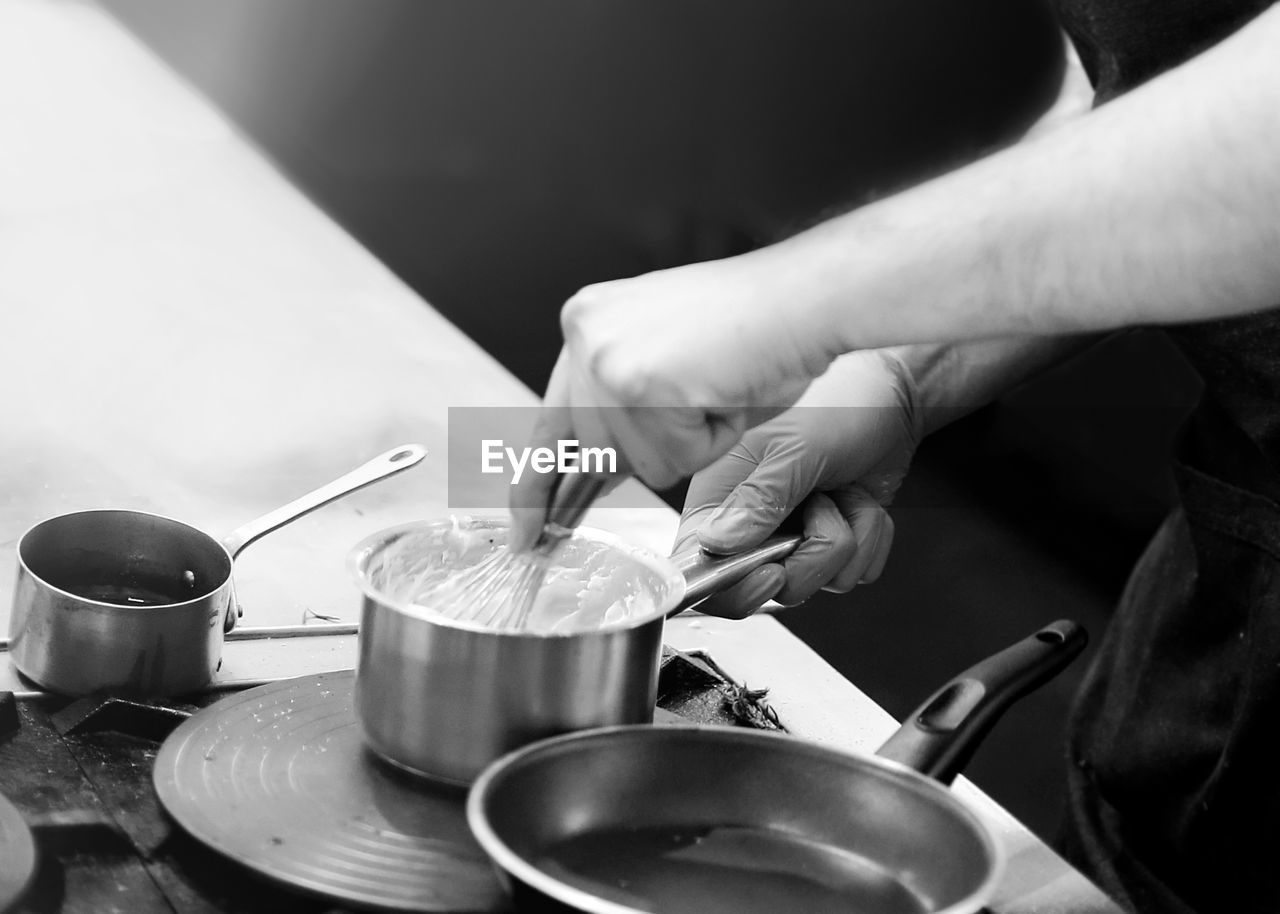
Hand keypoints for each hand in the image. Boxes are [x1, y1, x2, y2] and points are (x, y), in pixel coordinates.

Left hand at [509, 256, 837, 549]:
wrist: (807, 297)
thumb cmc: (760, 327)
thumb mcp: (670, 361)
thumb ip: (621, 406)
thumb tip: (591, 470)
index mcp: (589, 321)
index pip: (549, 420)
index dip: (538, 484)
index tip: (527, 527)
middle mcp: (585, 334)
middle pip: (598, 454)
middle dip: (653, 449)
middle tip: (701, 401)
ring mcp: (606, 359)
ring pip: (638, 464)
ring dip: (691, 443)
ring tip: (719, 388)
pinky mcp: (638, 385)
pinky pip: (671, 462)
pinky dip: (711, 443)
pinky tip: (725, 393)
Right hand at [673, 350, 921, 616]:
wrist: (895, 394)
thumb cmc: (838, 403)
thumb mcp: (796, 447)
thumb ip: (759, 498)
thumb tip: (715, 543)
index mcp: (720, 496)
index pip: (699, 565)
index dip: (730, 586)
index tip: (773, 573)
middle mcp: (750, 522)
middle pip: (766, 587)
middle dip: (810, 556)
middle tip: (823, 511)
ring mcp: (792, 535)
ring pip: (816, 582)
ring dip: (849, 539)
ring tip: (844, 492)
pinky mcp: (830, 543)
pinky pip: (853, 574)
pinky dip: (870, 539)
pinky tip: (863, 500)